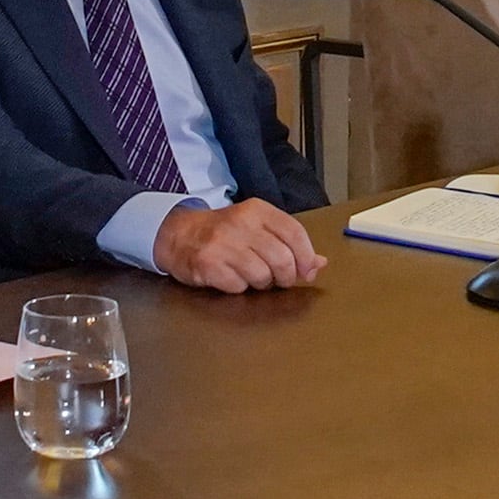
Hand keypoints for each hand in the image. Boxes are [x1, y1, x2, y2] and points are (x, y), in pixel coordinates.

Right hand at [154, 198, 325, 293]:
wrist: (179, 234)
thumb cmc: (224, 233)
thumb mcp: (257, 228)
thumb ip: (288, 243)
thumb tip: (320, 263)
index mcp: (258, 210)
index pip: (295, 233)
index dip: (306, 257)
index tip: (307, 272)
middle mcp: (241, 223)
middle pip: (282, 259)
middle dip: (285, 276)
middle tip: (278, 280)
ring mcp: (223, 243)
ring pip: (262, 275)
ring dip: (261, 283)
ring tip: (250, 276)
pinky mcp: (208, 263)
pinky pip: (238, 286)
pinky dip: (239, 288)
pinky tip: (231, 278)